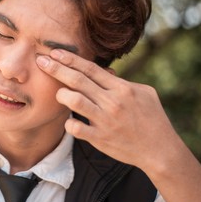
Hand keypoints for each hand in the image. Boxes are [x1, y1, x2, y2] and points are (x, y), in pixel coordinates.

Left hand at [36, 49, 181, 170]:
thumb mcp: (144, 93)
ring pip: (75, 101)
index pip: (91, 69)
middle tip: (41, 61)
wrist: (159, 150)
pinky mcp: (100, 139)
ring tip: (57, 93)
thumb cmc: (153, 118)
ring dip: (62, 95)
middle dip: (57, 68)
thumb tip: (106, 71)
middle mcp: (111, 102)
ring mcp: (105, 121)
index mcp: (122, 88)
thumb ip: (122, 82)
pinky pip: (77, 129)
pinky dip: (69, 124)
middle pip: (78, 80)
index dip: (71, 59)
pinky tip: (68, 121)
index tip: (55, 52)